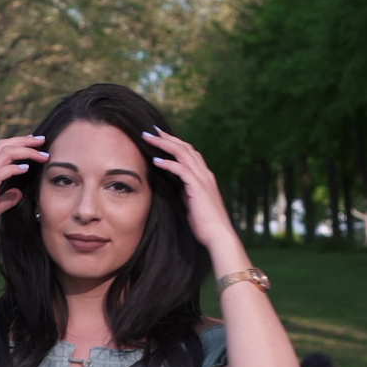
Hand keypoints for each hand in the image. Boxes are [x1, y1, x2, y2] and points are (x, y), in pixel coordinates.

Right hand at [0, 135, 48, 248]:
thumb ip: (6, 199)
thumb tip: (18, 194)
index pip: (3, 150)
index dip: (19, 143)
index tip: (36, 143)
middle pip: (4, 146)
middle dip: (25, 140)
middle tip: (43, 140)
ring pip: (4, 154)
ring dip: (25, 152)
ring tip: (42, 155)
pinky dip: (13, 168)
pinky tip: (26, 168)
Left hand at [142, 128, 236, 248]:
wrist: (218, 235)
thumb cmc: (205, 223)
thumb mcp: (192, 202)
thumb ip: (185, 190)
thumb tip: (175, 184)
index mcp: (204, 176)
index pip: (188, 152)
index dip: (173, 142)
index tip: (158, 137)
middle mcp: (204, 174)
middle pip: (184, 148)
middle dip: (166, 138)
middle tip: (149, 131)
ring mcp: (202, 179)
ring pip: (182, 153)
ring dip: (164, 144)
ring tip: (148, 139)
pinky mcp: (197, 188)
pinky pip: (181, 170)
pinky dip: (168, 163)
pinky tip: (156, 161)